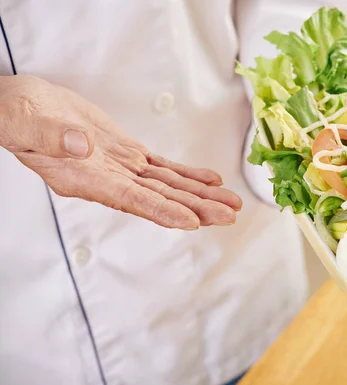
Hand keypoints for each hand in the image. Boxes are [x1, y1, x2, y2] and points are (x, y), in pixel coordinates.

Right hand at [0, 75, 241, 228]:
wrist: (24, 106)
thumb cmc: (17, 115)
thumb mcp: (25, 122)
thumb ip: (50, 137)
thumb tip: (82, 146)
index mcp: (83, 179)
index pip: (130, 200)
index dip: (162, 211)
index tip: (192, 222)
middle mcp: (107, 180)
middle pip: (159, 198)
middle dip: (195, 207)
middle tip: (228, 215)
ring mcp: (120, 168)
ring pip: (167, 185)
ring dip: (200, 194)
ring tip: (230, 203)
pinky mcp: (127, 153)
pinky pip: (162, 167)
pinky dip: (187, 174)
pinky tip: (210, 180)